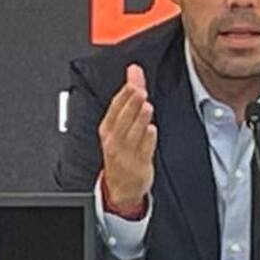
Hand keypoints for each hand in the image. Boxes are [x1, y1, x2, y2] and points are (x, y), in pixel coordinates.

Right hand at [98, 64, 157, 212]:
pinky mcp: (139, 165)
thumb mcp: (118, 127)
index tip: (133, 78)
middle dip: (131, 103)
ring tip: (146, 106)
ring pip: (133, 134)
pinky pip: (144, 150)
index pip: (115, 108)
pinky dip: (148, 140)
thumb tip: (135, 73)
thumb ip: (128, 100)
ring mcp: (127, 153)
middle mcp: (115, 141)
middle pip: (123, 119)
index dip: (125, 92)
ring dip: (140, 119)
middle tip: (139, 89)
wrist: (121, 186)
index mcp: (108, 129)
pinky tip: (151, 130)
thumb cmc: (120, 151)